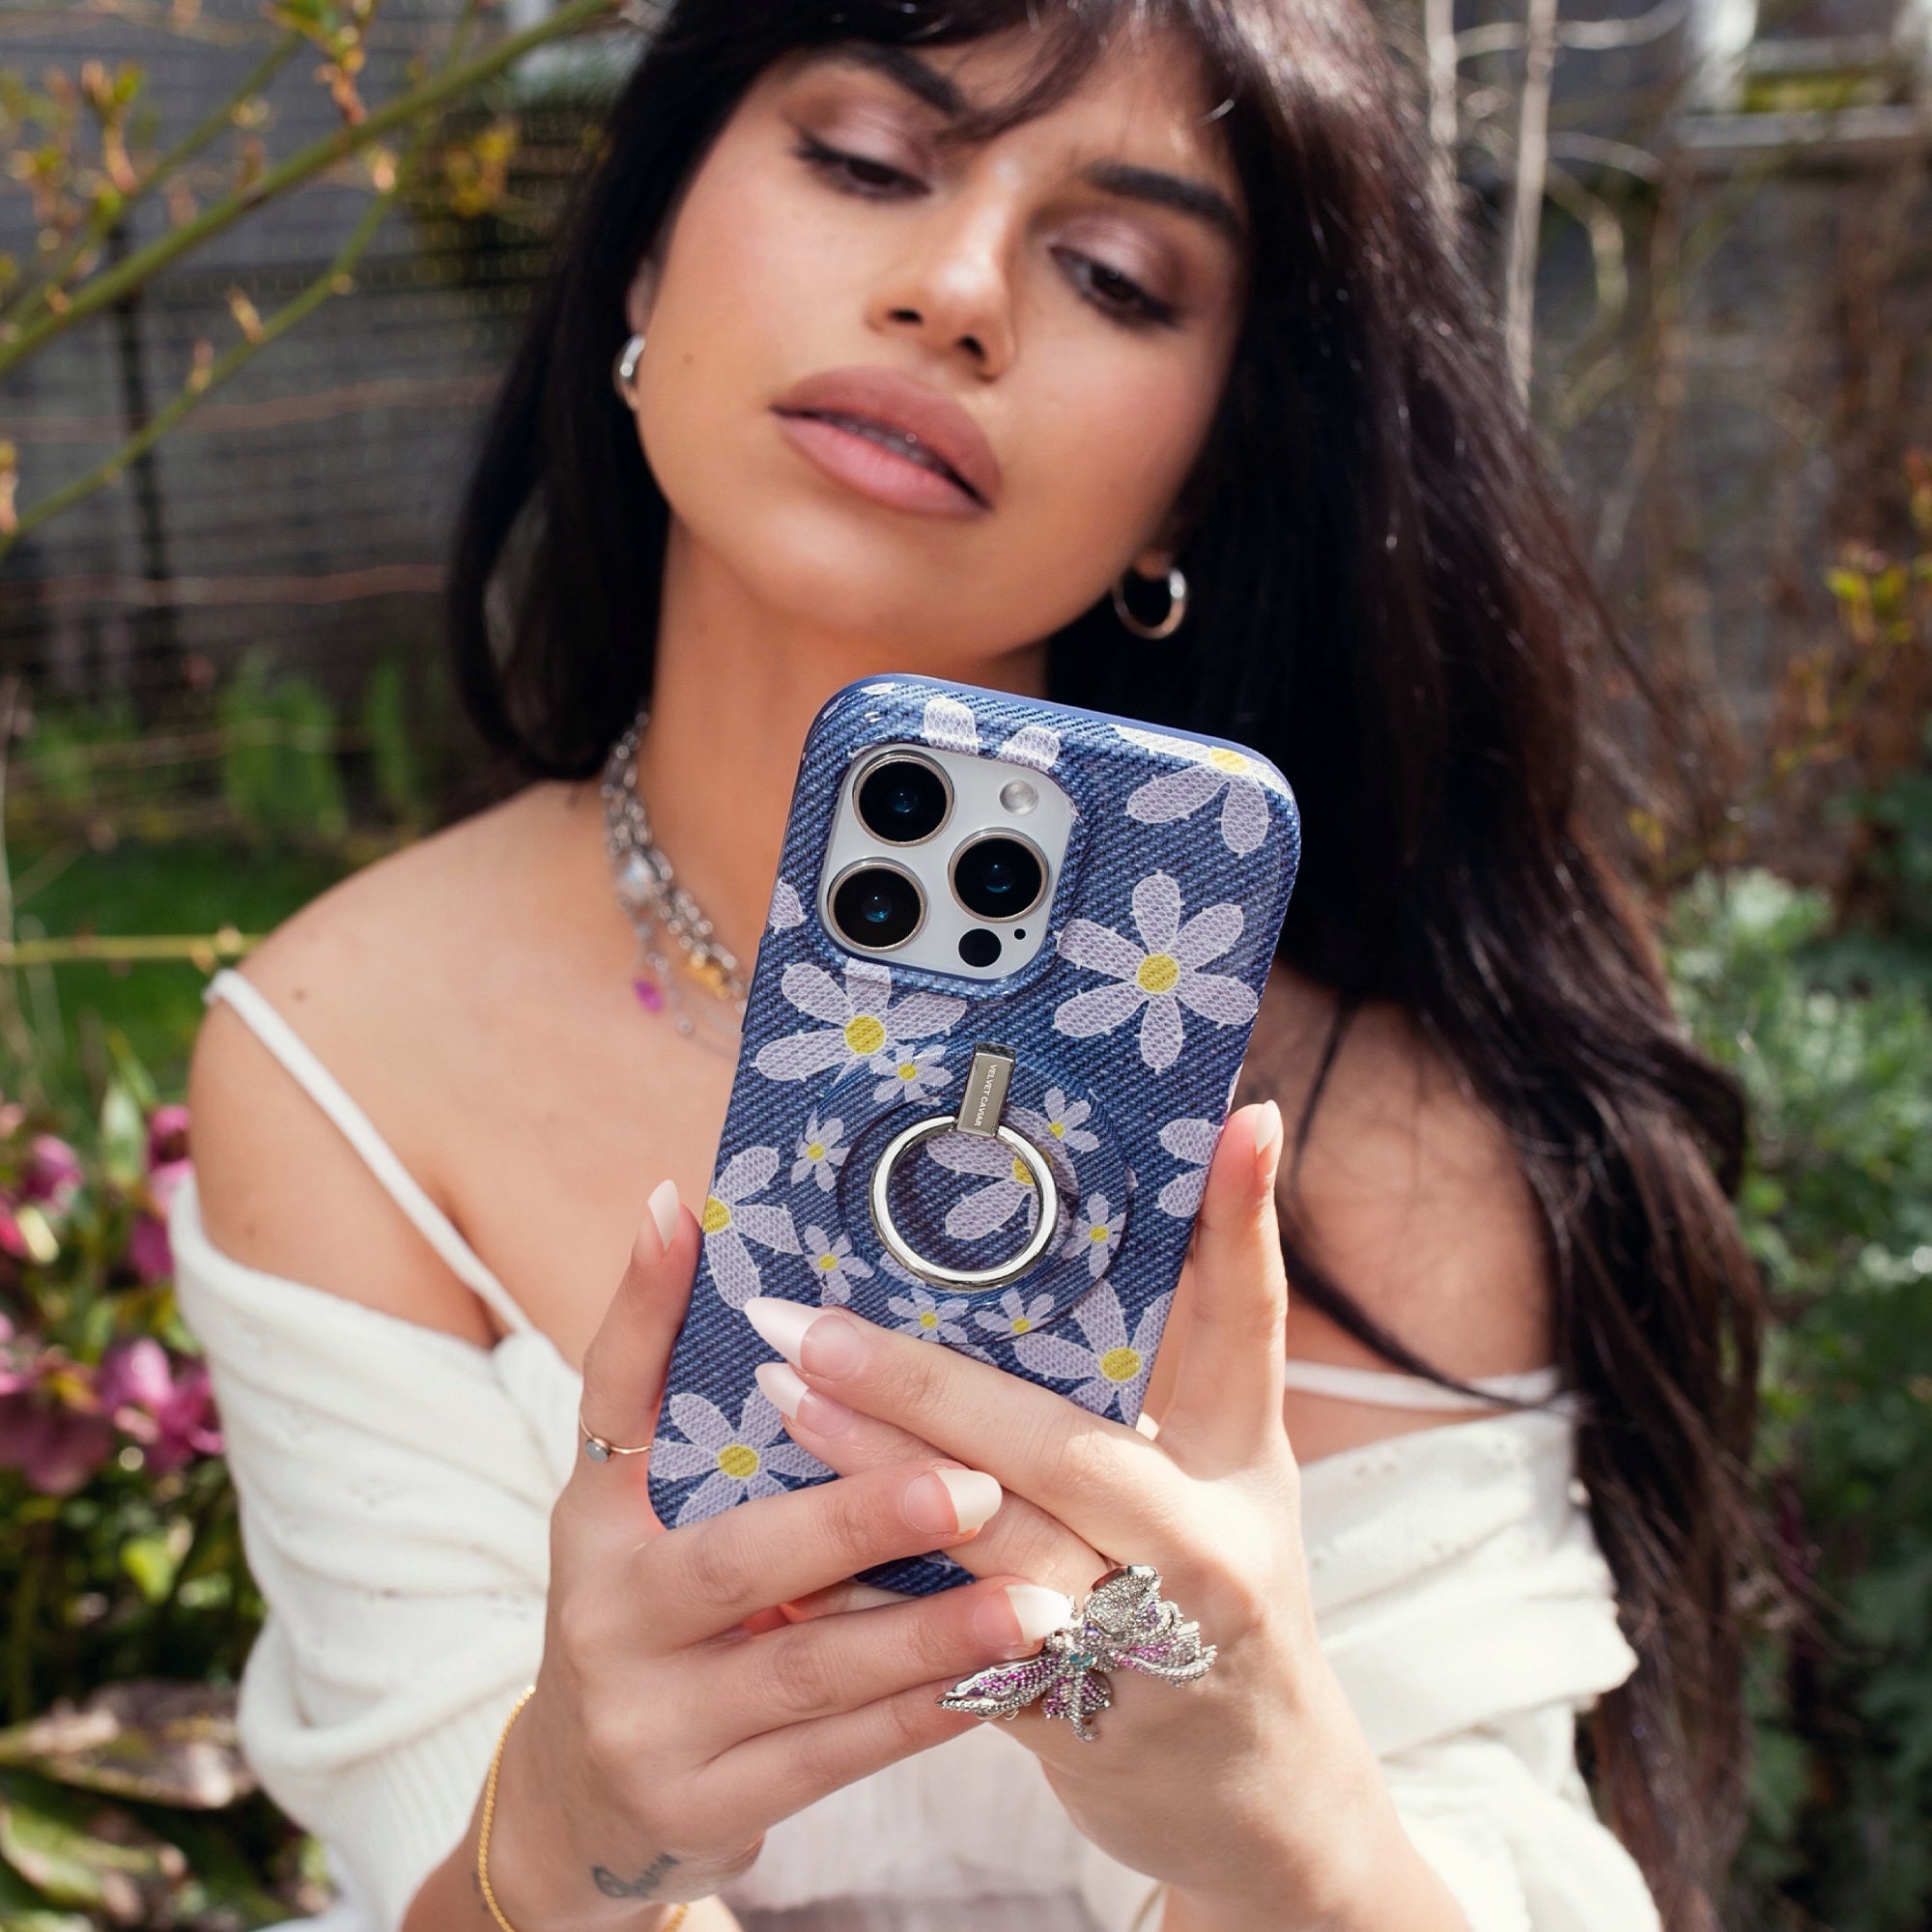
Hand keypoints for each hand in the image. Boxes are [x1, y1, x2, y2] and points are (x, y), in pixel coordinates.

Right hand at [486, 1184, 1082, 1931]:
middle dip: (859, 1519)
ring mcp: (656, 1724)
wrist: (585, 1808)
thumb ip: (673, 1387)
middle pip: (738, 1560)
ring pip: (810, 1672)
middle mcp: (609, 1617)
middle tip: (975, 1484)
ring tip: (1039, 1598)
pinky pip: (840, 1756)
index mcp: (592, 1518)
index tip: (688, 1213)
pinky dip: (927, 1710)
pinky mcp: (709, 1806)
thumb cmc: (644, 1613)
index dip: (642, 1307)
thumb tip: (682, 1210)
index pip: (609, 1395)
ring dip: (930, 1630)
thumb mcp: (635, 1509)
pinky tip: (1007, 1674)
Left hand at [743, 1103, 1416, 1927]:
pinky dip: (869, 1589)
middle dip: (923, 1383)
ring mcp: (1138, 1644)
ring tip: (778, 1402)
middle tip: (808, 1322)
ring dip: (874, 1476)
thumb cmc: (1223, 1593)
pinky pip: (951, 1645)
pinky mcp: (1071, 1718)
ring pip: (991, 1548)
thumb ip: (1176, 1374)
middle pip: (1057, 1448)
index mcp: (1244, 1466)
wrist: (1255, 1796)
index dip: (1242, 1218)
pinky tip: (785, 1539)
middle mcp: (1202, 1549)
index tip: (1237, 1118)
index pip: (1247, 1324)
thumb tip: (1089, 1239)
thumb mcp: (1226, 1479)